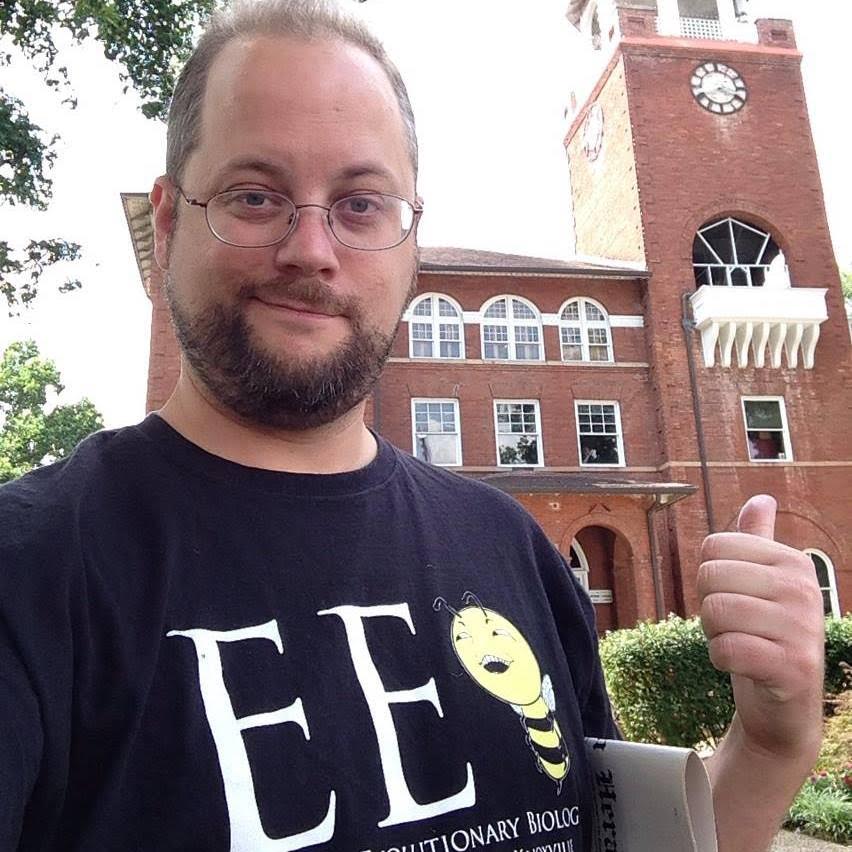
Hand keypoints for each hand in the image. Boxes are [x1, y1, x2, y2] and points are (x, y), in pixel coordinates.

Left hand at [698, 495, 823, 761]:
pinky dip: (721, 659)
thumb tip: (761, 498)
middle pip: (710, 577)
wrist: (783, 706)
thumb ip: (758, 540)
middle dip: (709, 607)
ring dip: (714, 634)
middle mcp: (805, 590)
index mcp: (793, 562)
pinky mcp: (793, 668)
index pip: (713, 547)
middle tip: (736, 627)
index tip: (734, 598)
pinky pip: (726, 648)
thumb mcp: (761, 583)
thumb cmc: (763, 636)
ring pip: (715, 612)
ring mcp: (803, 629)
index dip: (708, 577)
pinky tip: (743, 666)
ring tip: (741, 644)